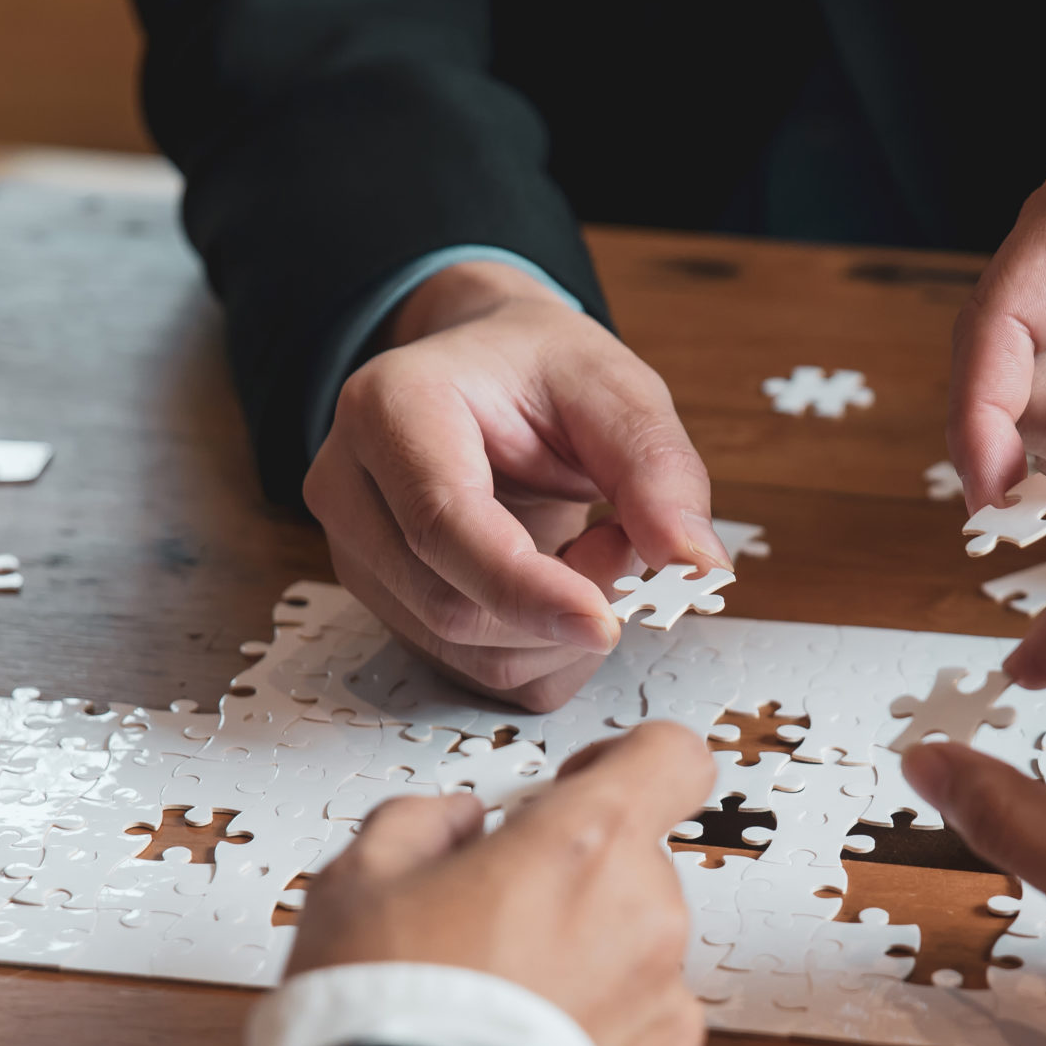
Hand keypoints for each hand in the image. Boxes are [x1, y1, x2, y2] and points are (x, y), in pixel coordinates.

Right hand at [289, 721, 715, 1045]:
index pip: (670, 759)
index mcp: (586, 847)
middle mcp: (648, 924)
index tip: (577, 788)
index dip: (625, 764)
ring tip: (499, 1025)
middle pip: (637, 874)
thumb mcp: (357, 877)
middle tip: (489, 935)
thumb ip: (422, 821)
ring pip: (640, 971)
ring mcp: (669, 1019)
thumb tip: (457, 823)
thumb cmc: (380, 1018)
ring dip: (587, 982)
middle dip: (574, 891)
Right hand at [304, 260, 727, 710]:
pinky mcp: (387, 606)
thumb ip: (658, 469)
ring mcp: (358, 555)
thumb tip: (696, 566)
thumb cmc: (540, 373)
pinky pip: (476, 672)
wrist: (484, 375)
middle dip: (561, 605)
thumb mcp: (615, 389)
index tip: (606, 621)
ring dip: (558, 630)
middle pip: (450, 605)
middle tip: (624, 540)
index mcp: (389, 407)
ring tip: (592, 545)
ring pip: (464, 652)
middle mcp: (349, 486)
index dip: (526, 587)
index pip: (442, 523)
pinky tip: (562, 584)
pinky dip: (545, 648)